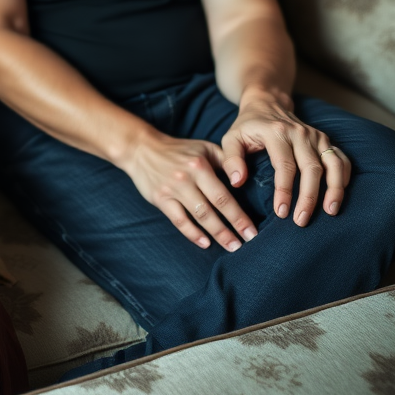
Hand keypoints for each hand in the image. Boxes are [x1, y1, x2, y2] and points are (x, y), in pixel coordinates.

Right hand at [122, 129, 258, 251]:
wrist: (141, 149)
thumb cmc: (179, 150)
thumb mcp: (204, 148)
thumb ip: (226, 161)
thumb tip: (246, 179)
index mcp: (200, 165)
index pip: (224, 195)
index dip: (239, 215)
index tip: (252, 231)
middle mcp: (187, 177)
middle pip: (214, 208)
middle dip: (232, 228)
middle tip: (248, 243)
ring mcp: (172, 189)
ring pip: (198, 216)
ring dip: (217, 234)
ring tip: (232, 247)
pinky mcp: (160, 198)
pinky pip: (178, 220)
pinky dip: (192, 233)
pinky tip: (205, 243)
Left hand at [221, 89, 350, 226]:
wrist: (266, 103)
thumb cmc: (247, 126)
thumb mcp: (230, 138)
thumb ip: (230, 159)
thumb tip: (237, 182)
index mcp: (276, 132)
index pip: (285, 166)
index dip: (284, 191)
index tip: (281, 212)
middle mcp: (300, 133)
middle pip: (311, 169)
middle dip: (309, 197)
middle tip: (301, 221)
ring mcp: (316, 135)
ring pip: (333, 164)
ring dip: (334, 189)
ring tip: (330, 212)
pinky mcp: (325, 140)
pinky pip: (342, 159)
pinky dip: (344, 177)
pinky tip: (339, 195)